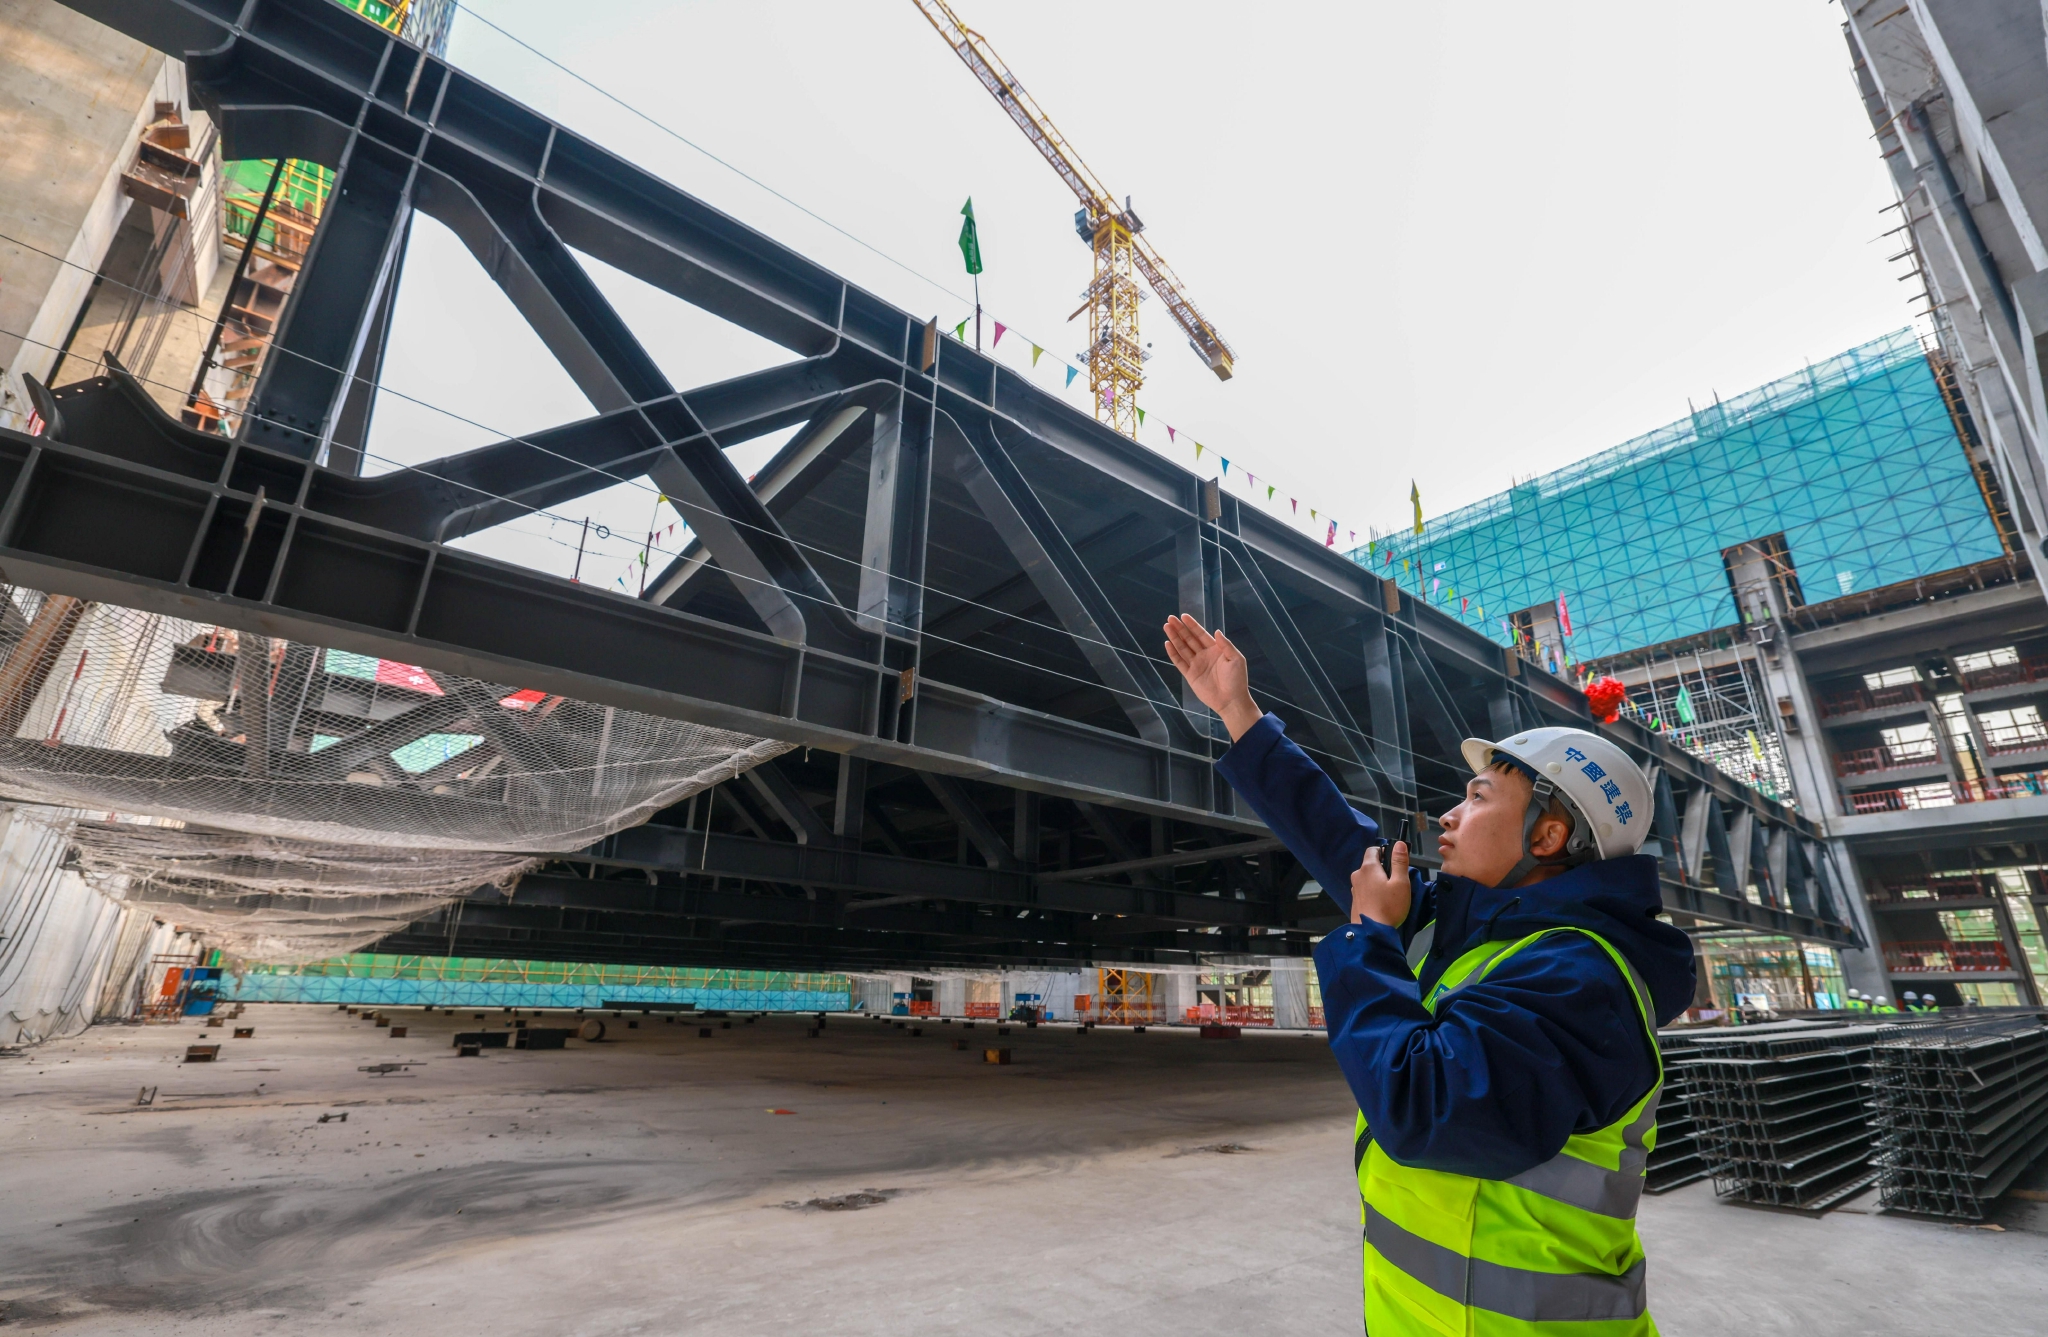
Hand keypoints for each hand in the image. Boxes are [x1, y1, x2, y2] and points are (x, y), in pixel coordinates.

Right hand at [1162, 614, 1260, 739]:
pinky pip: (1180, 662)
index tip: (1183, 616)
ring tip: (1166, 627)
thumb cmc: (1237, 679)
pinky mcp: (1190, 675)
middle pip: (1189, 639)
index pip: (1201, 634)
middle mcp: (1204, 655)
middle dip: (1180, 629)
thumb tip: (1216, 631)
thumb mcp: (1236, 659)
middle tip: (1170, 618)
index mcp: (1215, 649)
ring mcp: (1196, 665)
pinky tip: (1168, 644)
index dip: (1192, 625)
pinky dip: (1173, 653)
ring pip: (1183, 648)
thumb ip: (1226, 645)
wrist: (1231, 700)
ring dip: (1174, 638)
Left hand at [1350, 841, 1410, 926]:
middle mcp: (1358, 875)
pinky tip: (1382, 903)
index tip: (1394, 861)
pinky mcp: (1355, 900)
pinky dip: (1373, 892)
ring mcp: (1355, 888)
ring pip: (1368, 878)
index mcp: (1368, 868)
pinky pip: (1365, 890)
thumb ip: (1399, 862)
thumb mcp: (1400, 883)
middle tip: (1396, 881)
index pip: (1373, 850)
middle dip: (1383, 869)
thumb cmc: (1388, 907)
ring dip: (1378, 882)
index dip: (1385, 851)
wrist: (1372, 932)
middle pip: (1371, 864)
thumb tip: (1399, 844)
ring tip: (1390, 895)